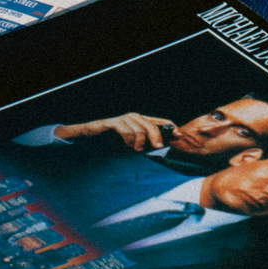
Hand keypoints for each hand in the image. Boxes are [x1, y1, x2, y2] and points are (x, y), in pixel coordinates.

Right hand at [55, 113, 175, 150]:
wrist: (88, 140)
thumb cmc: (111, 144)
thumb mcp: (132, 146)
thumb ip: (146, 145)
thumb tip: (163, 148)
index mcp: (140, 122)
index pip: (160, 122)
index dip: (170, 128)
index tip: (179, 135)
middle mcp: (133, 118)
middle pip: (152, 124)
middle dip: (157, 136)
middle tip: (158, 147)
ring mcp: (123, 119)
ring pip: (140, 129)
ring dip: (138, 143)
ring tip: (133, 150)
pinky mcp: (113, 123)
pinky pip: (126, 130)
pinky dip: (128, 140)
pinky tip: (124, 145)